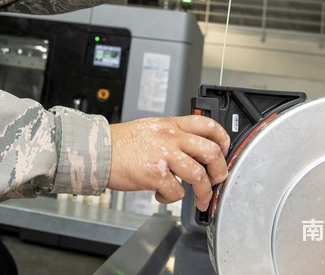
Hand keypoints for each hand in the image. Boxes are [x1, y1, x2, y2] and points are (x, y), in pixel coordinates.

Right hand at [107, 115, 229, 210]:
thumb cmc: (122, 142)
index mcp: (171, 124)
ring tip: (200, 199)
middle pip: (211, 151)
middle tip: (218, 180)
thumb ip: (172, 135)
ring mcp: (164, 155)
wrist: (99, 150)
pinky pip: (176, 191)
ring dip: (204, 192)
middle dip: (220, 170)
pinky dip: (172, 197)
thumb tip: (192, 150)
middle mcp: (170, 137)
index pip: (207, 124)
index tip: (224, 151)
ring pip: (198, 175)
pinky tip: (162, 194)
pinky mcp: (155, 174)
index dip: (223, 139)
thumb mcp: (151, 128)